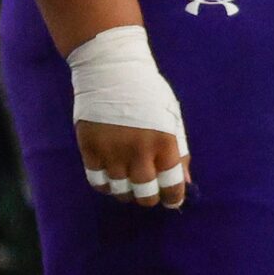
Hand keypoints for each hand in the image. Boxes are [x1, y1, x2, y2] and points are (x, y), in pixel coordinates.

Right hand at [68, 26, 188, 209]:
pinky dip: (106, 185)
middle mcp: (138, 150)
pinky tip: (112, 179)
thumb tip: (184, 181)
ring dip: (127, 193)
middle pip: (144, 194)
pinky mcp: (89, 149)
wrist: (112, 72)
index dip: (173, 197)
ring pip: (120, 190)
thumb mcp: (172, 118)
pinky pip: (97, 181)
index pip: (172, 183)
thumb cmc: (149, 94)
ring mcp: (111, 151)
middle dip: (150, 198)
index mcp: (164, 141)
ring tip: (131, 185)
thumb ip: (179, 150)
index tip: (173, 201)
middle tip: (150, 194)